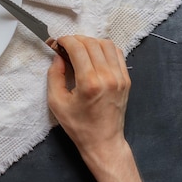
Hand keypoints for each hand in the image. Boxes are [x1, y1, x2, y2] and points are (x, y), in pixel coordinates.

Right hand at [47, 35, 166, 181]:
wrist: (103, 142)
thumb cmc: (77, 125)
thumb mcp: (56, 102)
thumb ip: (54, 75)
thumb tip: (58, 56)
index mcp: (89, 83)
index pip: (78, 48)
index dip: (65, 40)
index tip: (57, 42)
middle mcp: (107, 77)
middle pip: (92, 43)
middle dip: (76, 39)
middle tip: (65, 46)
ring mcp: (120, 77)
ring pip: (107, 44)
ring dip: (91, 42)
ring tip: (80, 49)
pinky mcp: (126, 80)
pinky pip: (117, 54)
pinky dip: (104, 49)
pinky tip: (95, 55)